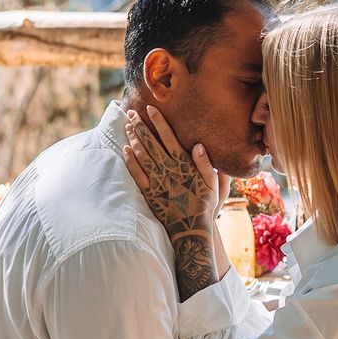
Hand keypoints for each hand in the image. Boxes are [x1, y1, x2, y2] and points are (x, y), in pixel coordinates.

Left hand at [123, 105, 219, 244]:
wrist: (190, 229)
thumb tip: (198, 145)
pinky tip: (125, 150)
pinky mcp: (149, 193)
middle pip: (151, 143)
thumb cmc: (204, 205)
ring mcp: (157, 181)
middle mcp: (168, 170)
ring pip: (142, 155)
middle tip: (131, 113)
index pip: (168, 138)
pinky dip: (130, 161)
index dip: (159, 122)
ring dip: (134, 139)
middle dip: (141, 126)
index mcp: (183, 164)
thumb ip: (206, 164)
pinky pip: (137, 174)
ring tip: (128, 126)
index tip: (150, 109)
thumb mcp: (212, 184)